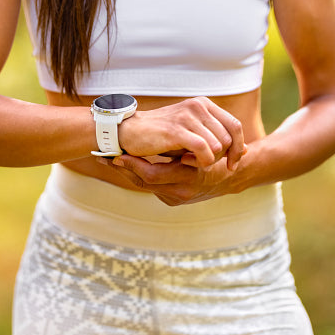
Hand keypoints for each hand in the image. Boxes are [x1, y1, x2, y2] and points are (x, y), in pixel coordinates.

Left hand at [102, 153, 244, 205]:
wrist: (232, 179)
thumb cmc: (220, 157)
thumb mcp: (206, 149)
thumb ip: (185, 145)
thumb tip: (160, 136)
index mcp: (188, 178)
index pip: (151, 175)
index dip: (133, 165)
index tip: (116, 155)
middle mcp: (179, 192)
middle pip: (142, 182)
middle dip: (123, 169)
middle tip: (102, 157)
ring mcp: (174, 197)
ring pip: (143, 184)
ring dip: (126, 171)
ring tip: (106, 159)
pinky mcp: (171, 198)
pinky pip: (149, 185)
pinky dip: (136, 174)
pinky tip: (123, 162)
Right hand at [118, 96, 243, 169]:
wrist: (130, 132)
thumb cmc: (162, 136)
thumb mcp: (194, 134)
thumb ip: (217, 138)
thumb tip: (247, 150)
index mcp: (204, 104)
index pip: (235, 126)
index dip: (238, 148)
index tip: (232, 165)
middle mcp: (199, 106)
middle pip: (229, 138)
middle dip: (222, 157)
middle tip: (204, 165)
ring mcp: (188, 116)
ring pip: (218, 146)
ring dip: (208, 160)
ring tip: (190, 161)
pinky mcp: (177, 129)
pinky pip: (204, 150)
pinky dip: (200, 161)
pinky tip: (186, 162)